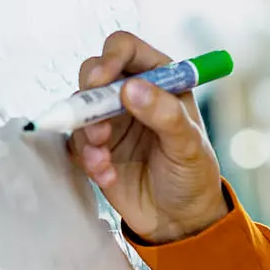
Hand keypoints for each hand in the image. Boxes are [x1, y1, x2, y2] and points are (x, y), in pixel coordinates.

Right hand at [67, 31, 228, 244]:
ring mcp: (110, 121)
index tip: (102, 80)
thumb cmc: (193, 175)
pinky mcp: (95, 148)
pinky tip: (107, 177)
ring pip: (79, 109)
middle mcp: (131, 95)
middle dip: (89, 98)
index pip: (126, 49)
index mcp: (160, 80)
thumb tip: (132, 88)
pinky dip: (87, 159)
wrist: (180, 220)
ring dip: (87, 134)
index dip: (110, 57)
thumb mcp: (188, 145)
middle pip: (92, 73)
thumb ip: (165, 115)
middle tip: (99, 127)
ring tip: (103, 162)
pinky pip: (76, 143)